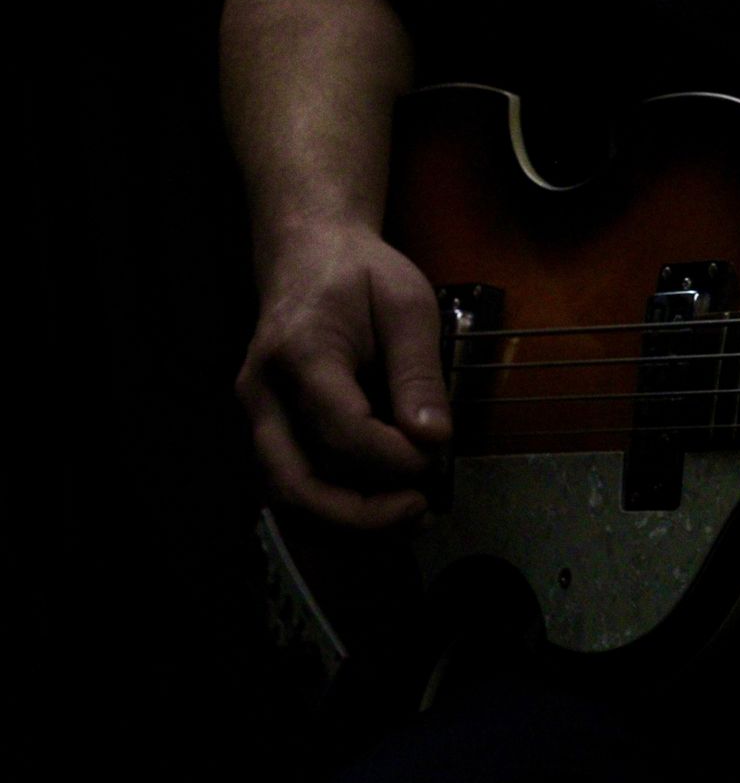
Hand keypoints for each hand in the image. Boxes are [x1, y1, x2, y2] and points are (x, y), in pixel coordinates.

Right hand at [236, 223, 451, 528]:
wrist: (309, 256)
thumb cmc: (362, 277)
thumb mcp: (407, 304)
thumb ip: (419, 371)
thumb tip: (433, 439)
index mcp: (301, 353)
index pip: (339, 430)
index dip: (392, 458)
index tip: (436, 455)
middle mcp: (264, 395)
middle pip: (295, 484)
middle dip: (362, 515)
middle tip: (420, 508)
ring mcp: (259, 419)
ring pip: (288, 500)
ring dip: (349, 526)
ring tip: (410, 518)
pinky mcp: (268, 434)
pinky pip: (293, 492)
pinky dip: (337, 516)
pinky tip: (384, 512)